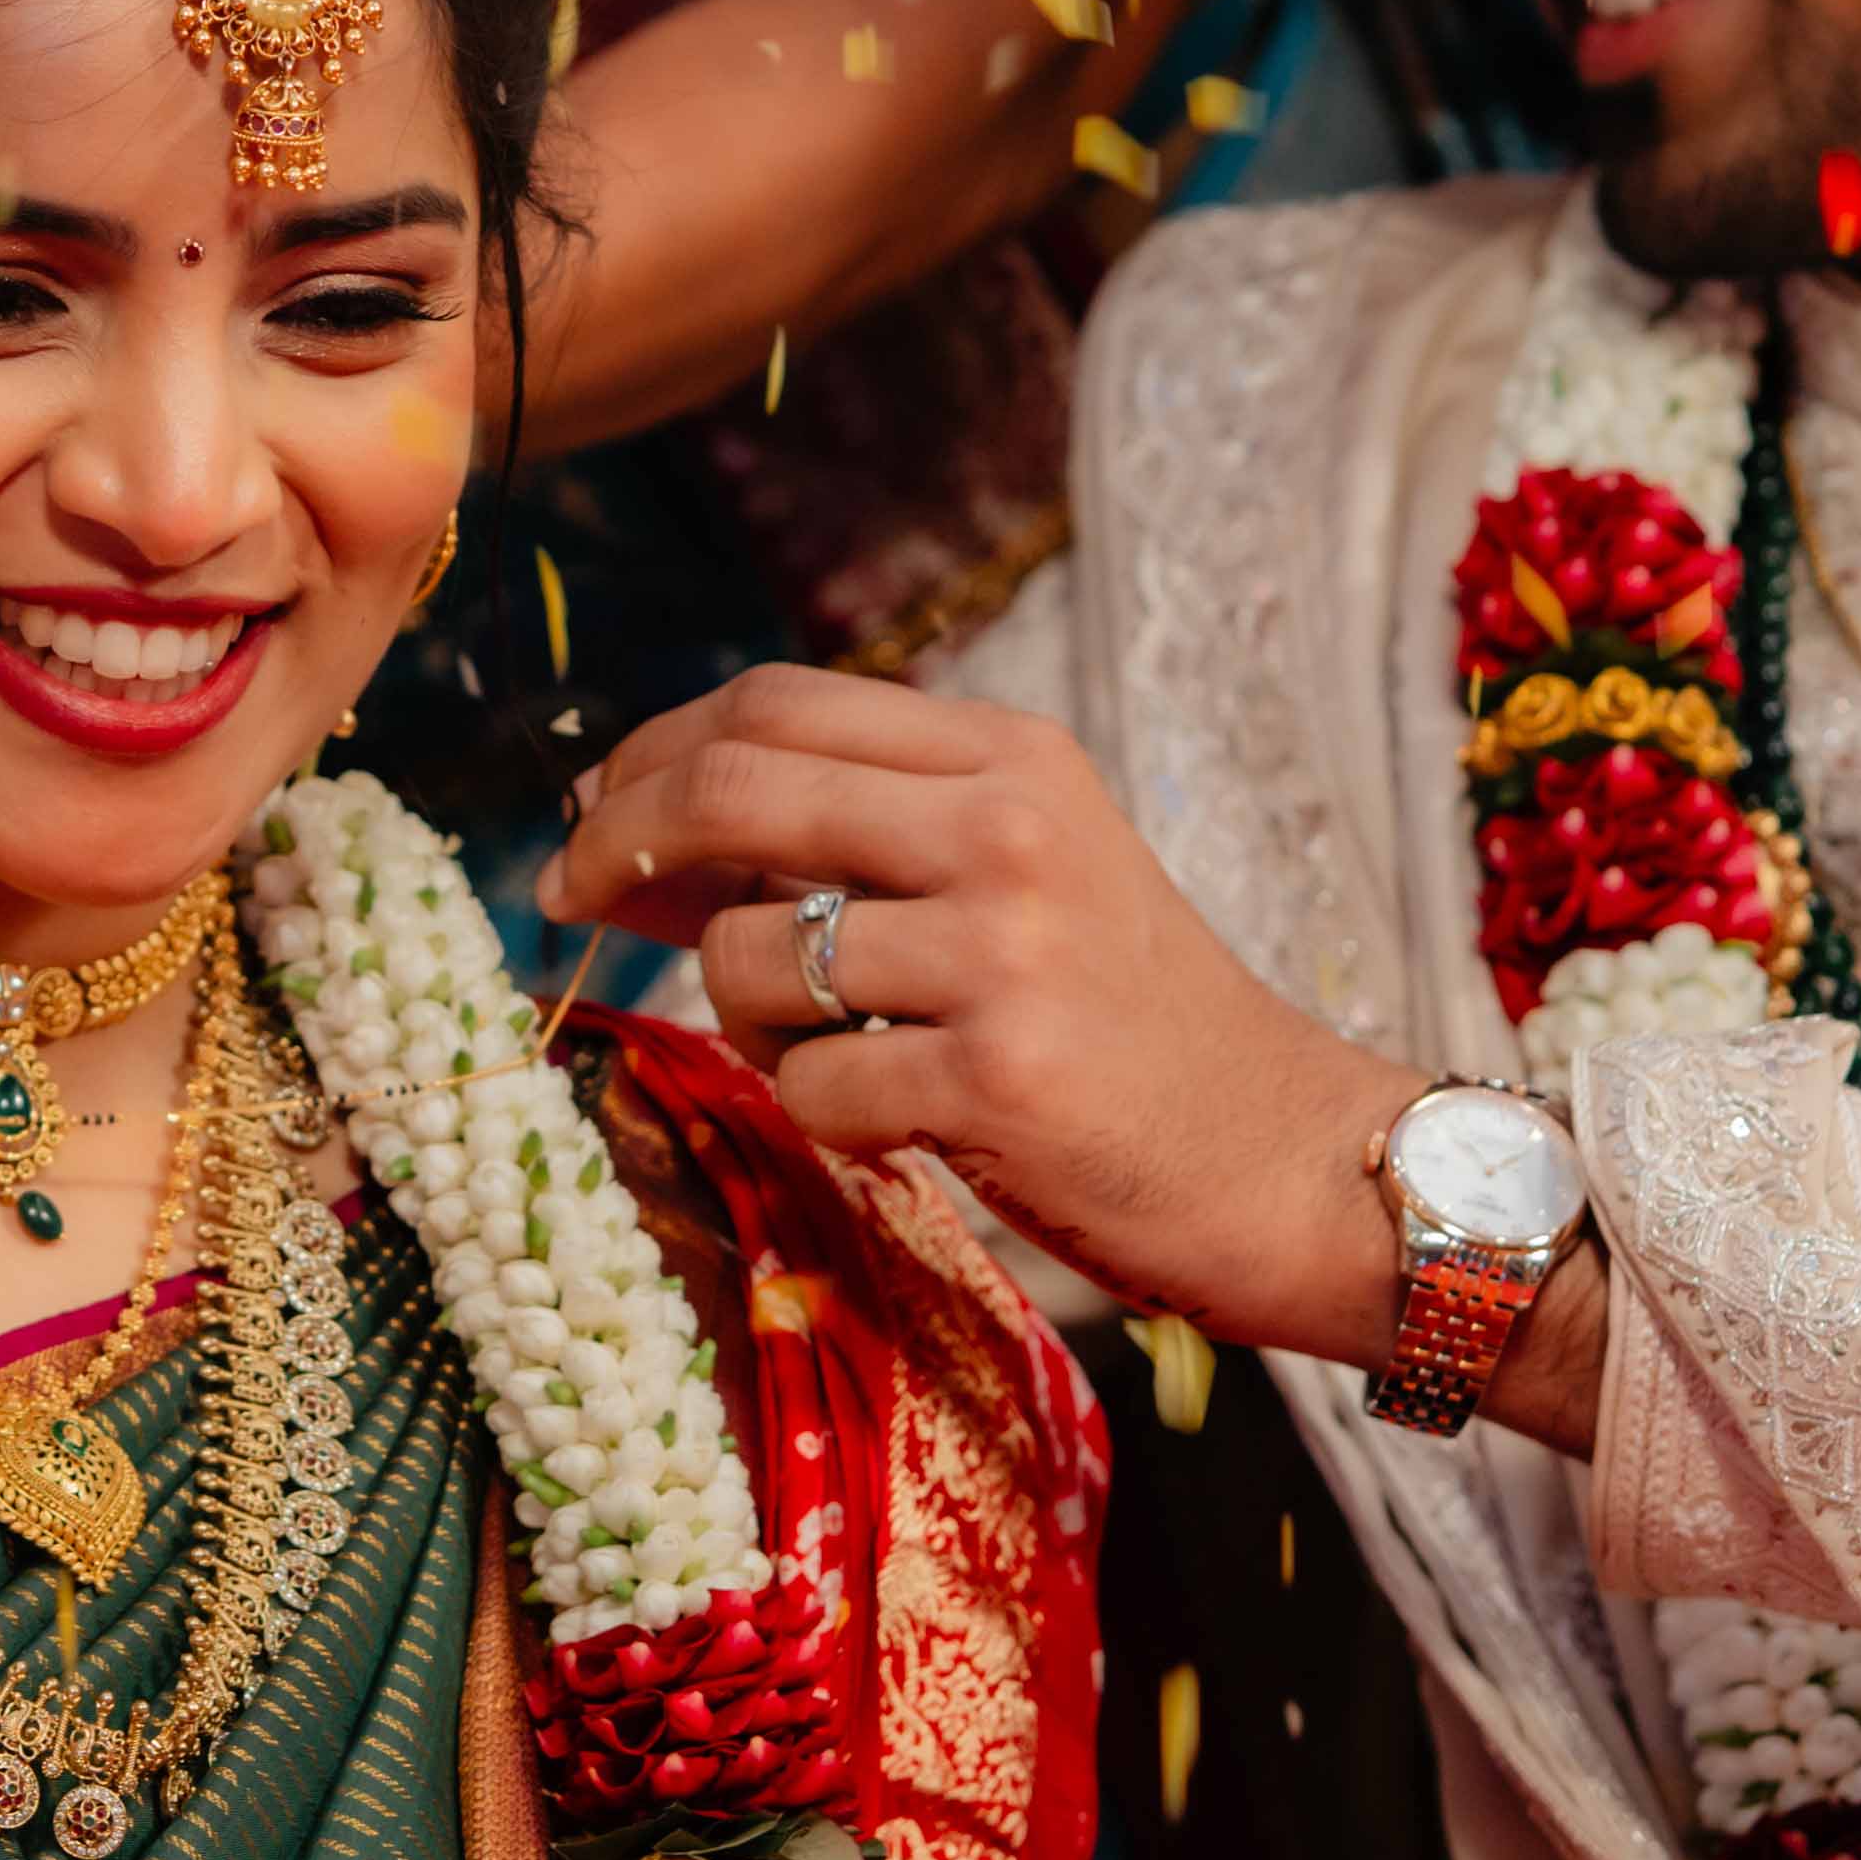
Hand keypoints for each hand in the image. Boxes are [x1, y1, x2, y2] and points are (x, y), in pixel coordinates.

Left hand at [541, 668, 1419, 1364]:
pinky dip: (823, 1116)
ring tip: (839, 1054)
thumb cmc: (1131, 1022)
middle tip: (573, 899)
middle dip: (617, 844)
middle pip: (732, 791)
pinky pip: (810, 1087)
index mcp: (1010, 755)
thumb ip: (858, 834)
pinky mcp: (996, 1079)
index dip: (649, 753)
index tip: (589, 812)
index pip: (772, 703)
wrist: (1287, 1155)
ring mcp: (1003, 952)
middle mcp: (1007, 829)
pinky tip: (903, 1122)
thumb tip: (635, 829)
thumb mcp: (1023, 873)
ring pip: (752, 959)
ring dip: (750, 1021)